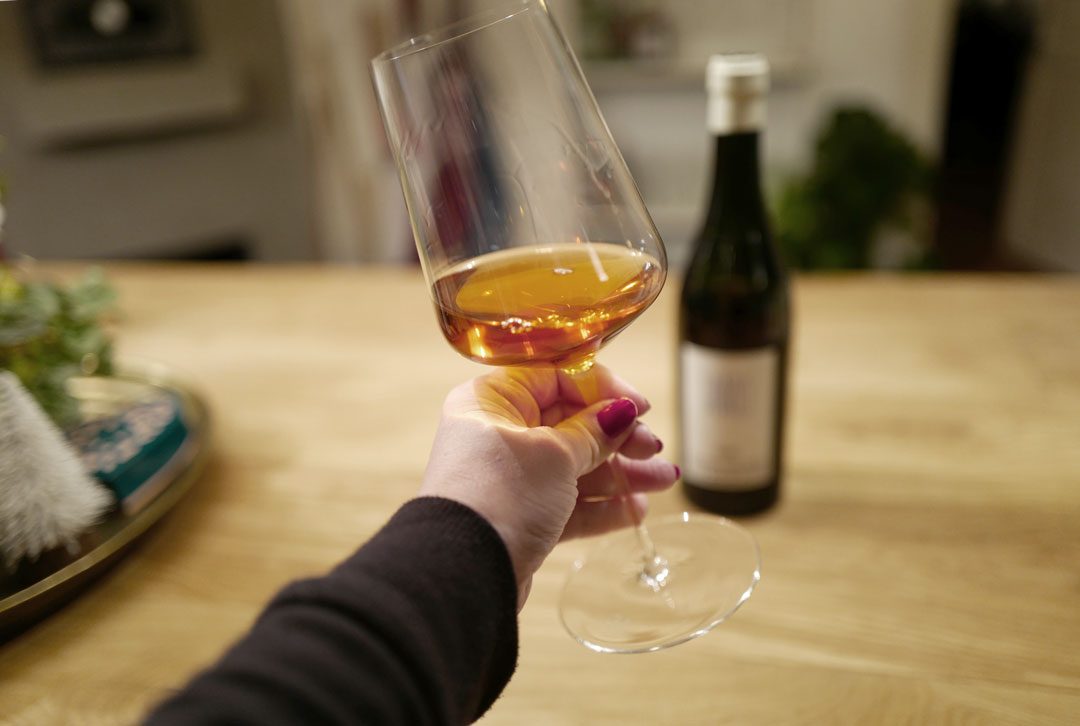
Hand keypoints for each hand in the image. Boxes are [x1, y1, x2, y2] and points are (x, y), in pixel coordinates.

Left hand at [419, 364, 678, 608]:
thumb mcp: (555, 454)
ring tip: (665, 480)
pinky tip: (637, 509)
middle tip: (653, 448)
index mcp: (493, 401)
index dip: (603, 390)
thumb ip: (593, 431)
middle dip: (619, 437)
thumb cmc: (501, 496)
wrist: (465, 573)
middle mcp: (498, 434)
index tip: (640, 407)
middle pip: (571, 423)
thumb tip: (621, 412)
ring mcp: (510, 478)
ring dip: (621, 472)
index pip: (556, 379)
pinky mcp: (521, 518)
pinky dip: (602, 506)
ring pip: (576, 466)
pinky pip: (569, 504)